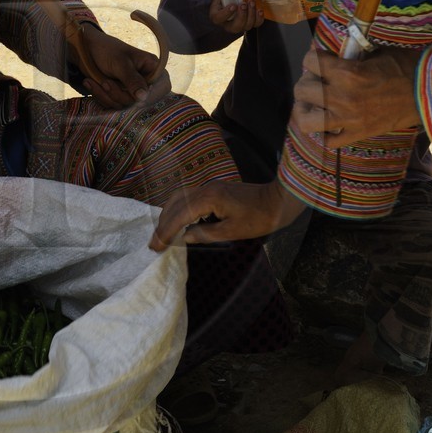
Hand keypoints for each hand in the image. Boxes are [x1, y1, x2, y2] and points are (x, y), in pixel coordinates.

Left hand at [76, 25, 170, 109]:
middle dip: (119, 95)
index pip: (162, 87)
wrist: (87, 49)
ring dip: (107, 95)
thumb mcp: (121, 63)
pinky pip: (114, 106)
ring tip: (96, 80)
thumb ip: (133, 80)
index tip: (136, 100)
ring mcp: (132, 91)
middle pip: (141, 102)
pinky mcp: (120, 97)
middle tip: (105, 82)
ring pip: (125, 106)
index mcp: (152, 68)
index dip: (151, 96)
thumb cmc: (108, 50)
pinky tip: (91, 83)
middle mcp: (146, 81)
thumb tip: (144, 97)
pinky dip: (101, 96)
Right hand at [150, 178, 301, 247]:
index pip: (179, 216)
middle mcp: (204, 188)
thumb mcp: (232, 232)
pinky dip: (178, 209)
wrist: (278, 201)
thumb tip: (184, 237)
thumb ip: (205, 234)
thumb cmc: (259, 218)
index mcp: (208, 198)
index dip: (166, 232)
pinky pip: (188, 197)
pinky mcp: (213, 188)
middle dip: (162, 225)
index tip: (156, 246)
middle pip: (174, 205)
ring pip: (179, 199)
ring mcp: (208, 186)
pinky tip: (177, 221)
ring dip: (168, 216)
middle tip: (153, 243)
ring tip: (162, 233)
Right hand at [209, 0, 262, 34]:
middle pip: (234, 27)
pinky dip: (259, 18)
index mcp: (217, 14)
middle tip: (244, 4)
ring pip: (246, 26)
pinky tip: (259, 9)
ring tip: (252, 2)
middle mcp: (227, 23)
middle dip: (241, 16)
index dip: (226, 14)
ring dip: (251, 15)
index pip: (218, 18)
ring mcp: (239, 24)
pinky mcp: (249, 22)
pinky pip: (255, 24)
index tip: (233, 5)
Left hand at [292, 47, 421, 144]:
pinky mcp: (357, 135)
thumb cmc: (406, 67)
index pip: (309, 61)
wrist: (429, 93)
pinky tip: (329, 124)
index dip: (313, 57)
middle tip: (317, 80)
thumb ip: (350, 54)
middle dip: (307, 82)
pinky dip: (324, 133)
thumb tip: (332, 53)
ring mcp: (347, 120)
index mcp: (346, 73)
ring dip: (305, 110)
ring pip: (306, 121)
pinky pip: (328, 141)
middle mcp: (342, 97)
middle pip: (301, 90)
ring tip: (313, 105)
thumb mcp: (376, 51)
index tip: (321, 59)